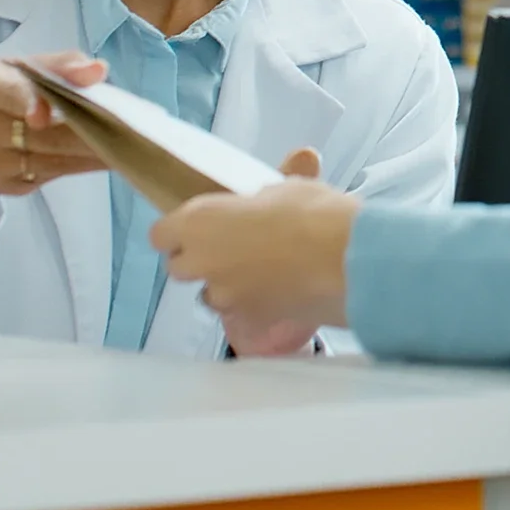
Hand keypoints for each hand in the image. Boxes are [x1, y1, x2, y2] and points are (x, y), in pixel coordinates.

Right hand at [0, 53, 110, 252]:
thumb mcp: (16, 70)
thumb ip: (59, 65)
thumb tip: (98, 70)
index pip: (8, 93)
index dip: (27, 102)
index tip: (43, 115)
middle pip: (45, 134)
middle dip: (89, 131)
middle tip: (127, 126)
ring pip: (55, 159)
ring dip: (95, 153)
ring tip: (130, 143)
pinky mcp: (11, 186)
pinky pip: (54, 175)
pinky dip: (84, 166)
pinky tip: (109, 158)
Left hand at [153, 147, 358, 345]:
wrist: (348, 261)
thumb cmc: (315, 213)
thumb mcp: (287, 188)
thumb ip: (260, 197)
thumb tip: (261, 198)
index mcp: (200, 220)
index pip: (160, 235)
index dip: (178, 232)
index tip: (200, 227)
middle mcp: (202, 261)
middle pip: (181, 267)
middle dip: (201, 260)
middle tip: (234, 248)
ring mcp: (223, 296)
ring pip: (211, 294)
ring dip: (227, 285)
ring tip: (262, 273)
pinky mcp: (248, 321)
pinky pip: (241, 313)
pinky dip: (254, 304)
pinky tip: (280, 292)